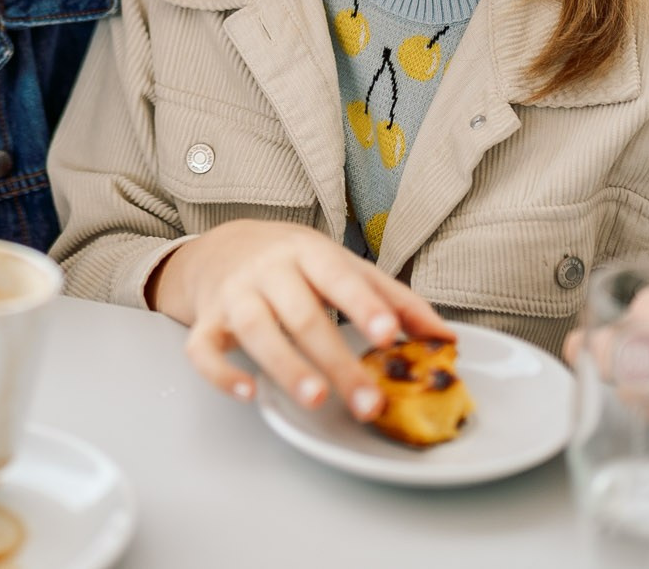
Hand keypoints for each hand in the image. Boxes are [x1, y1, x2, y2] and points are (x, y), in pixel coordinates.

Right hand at [149, 219, 453, 422]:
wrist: (221, 247)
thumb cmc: (293, 262)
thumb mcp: (342, 266)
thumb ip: (393, 298)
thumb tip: (444, 337)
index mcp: (308, 253)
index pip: (338, 277)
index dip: (363, 306)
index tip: (388, 335)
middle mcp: (269, 272)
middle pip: (303, 315)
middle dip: (337, 360)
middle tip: (368, 401)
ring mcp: (234, 297)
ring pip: (257, 331)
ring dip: (287, 366)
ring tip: (316, 398)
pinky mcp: (205, 322)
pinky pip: (204, 350)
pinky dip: (222, 373)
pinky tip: (248, 391)